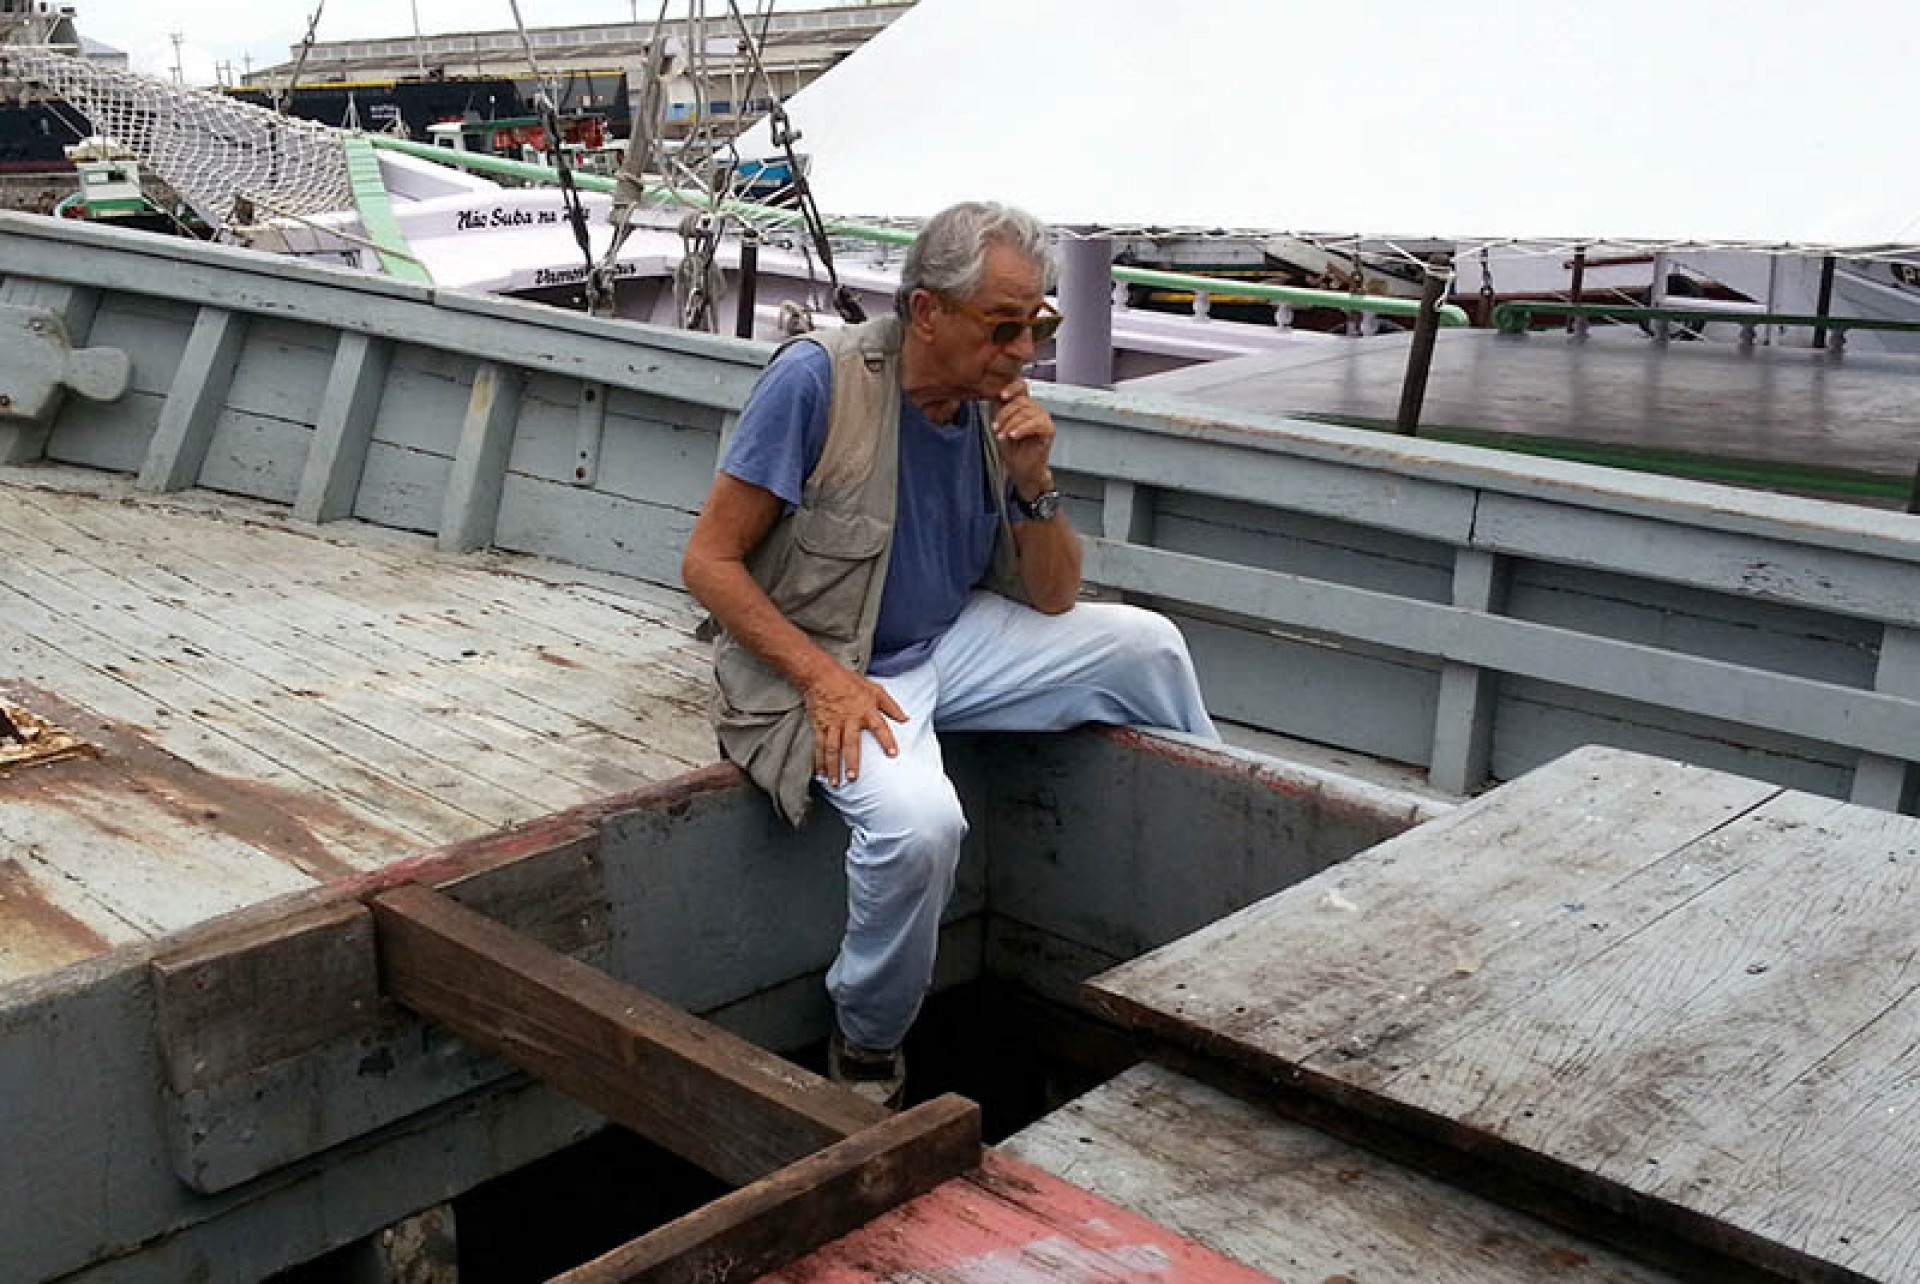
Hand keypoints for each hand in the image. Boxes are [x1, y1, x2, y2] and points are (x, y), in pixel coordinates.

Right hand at [803, 663, 906, 785]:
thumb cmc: (850, 682)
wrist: (821, 675)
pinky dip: (819, 761)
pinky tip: (820, 773)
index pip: (879, 727)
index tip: (893, 754)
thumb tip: (906, 719)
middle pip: (850, 743)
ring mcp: (833, 724)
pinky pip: (819, 746)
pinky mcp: (820, 725)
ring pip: (832, 748)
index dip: (886, 740)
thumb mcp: (875, 689)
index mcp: (866, 710)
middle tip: (854, 778)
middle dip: (852, 761)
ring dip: (834, 767)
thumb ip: (891, 706)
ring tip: (836, 783)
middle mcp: (849, 719)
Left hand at [992, 380, 1055, 499]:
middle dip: (1004, 415)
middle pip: (1021, 401)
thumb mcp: (1001, 423)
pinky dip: (1022, 429)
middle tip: (996, 428)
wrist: (1021, 467)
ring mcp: (1044, 418)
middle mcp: (1036, 408)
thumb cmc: (1012, 447)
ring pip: (1026, 412)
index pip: (1022, 386)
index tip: (1002, 396)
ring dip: (1010, 424)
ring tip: (1002, 436)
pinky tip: (1013, 436)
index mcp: (1025, 404)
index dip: (1013, 387)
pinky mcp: (1049, 429)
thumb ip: (999, 408)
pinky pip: (1035, 424)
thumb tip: (992, 392)